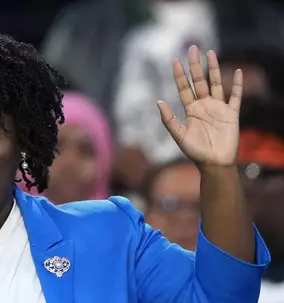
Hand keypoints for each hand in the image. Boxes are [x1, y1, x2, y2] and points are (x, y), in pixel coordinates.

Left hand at [157, 46, 242, 167]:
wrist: (214, 163)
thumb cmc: (195, 152)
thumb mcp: (179, 135)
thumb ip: (168, 119)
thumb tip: (158, 102)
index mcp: (191, 110)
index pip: (184, 88)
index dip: (180, 75)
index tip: (175, 60)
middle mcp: (204, 105)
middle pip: (200, 81)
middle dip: (196, 65)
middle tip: (193, 48)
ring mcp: (219, 108)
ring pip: (216, 84)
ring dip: (214, 69)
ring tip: (210, 53)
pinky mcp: (232, 114)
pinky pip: (236, 96)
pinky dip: (237, 85)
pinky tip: (236, 72)